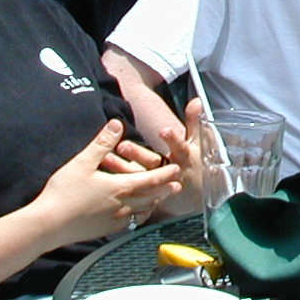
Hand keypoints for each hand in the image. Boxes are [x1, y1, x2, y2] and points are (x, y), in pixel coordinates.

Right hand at [35, 119, 181, 246]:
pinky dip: (138, 216)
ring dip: (154, 203)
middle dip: (165, 190)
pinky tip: (135, 215)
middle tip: (178, 185)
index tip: (177, 168)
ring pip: (142, 211)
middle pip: (152, 197)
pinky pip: (130, 223)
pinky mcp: (106, 230)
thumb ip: (102, 143)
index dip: (166, 174)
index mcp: (120, 187)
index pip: (151, 179)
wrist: (49, 225)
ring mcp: (116, 220)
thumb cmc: (64, 192)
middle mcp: (123, 205)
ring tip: (160, 199)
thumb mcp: (83, 162)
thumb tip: (117, 124)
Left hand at [104, 101, 203, 216]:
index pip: (179, 147)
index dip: (172, 139)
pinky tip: (101, 177)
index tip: (163, 130)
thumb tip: (196, 100)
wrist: (196, 197)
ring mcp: (160, 187)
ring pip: (139, 179)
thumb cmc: (197, 164)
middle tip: (123, 145)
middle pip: (154, 164)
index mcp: (184, 158)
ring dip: (122, 168)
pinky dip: (117, 186)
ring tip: (105, 157)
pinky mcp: (149, 199)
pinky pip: (131, 194)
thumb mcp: (198, 143)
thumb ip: (193, 122)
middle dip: (138, 155)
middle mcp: (171, 173)